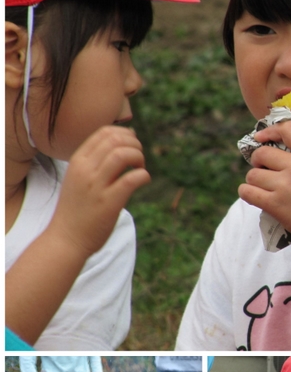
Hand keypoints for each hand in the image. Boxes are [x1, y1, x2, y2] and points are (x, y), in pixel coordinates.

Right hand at [50, 126, 149, 257]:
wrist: (66, 238)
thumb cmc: (78, 209)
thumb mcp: (80, 178)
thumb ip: (96, 162)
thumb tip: (124, 144)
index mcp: (78, 161)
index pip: (104, 132)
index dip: (126, 135)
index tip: (132, 148)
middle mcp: (85, 170)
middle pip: (115, 140)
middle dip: (135, 145)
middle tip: (139, 160)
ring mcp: (96, 186)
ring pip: (123, 154)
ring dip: (139, 158)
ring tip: (141, 169)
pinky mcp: (109, 202)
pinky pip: (132, 179)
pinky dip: (144, 176)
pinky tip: (144, 181)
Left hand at [240, 122, 290, 250]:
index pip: (287, 129)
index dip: (270, 131)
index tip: (263, 138)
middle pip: (262, 153)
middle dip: (258, 160)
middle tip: (263, 169)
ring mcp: (284, 186)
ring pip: (252, 174)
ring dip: (254, 180)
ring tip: (262, 186)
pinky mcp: (275, 205)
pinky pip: (247, 192)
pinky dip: (247, 193)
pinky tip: (254, 195)